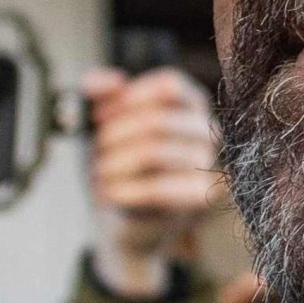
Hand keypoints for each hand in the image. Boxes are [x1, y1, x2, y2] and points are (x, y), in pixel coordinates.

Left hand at [81, 66, 218, 300]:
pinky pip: (157, 189)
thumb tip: (95, 83)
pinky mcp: (197, 199)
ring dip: (114, 163)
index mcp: (192, 103)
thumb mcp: (111, 121)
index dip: (129, 98)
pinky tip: (109, 193)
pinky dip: (123, 190)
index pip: (169, 86)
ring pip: (153, 152)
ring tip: (100, 172)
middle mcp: (207, 131)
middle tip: (96, 149)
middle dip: (114, 135)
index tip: (100, 115)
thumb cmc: (124, 163)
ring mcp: (207, 165)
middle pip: (156, 120)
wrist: (133, 219)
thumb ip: (102, 94)